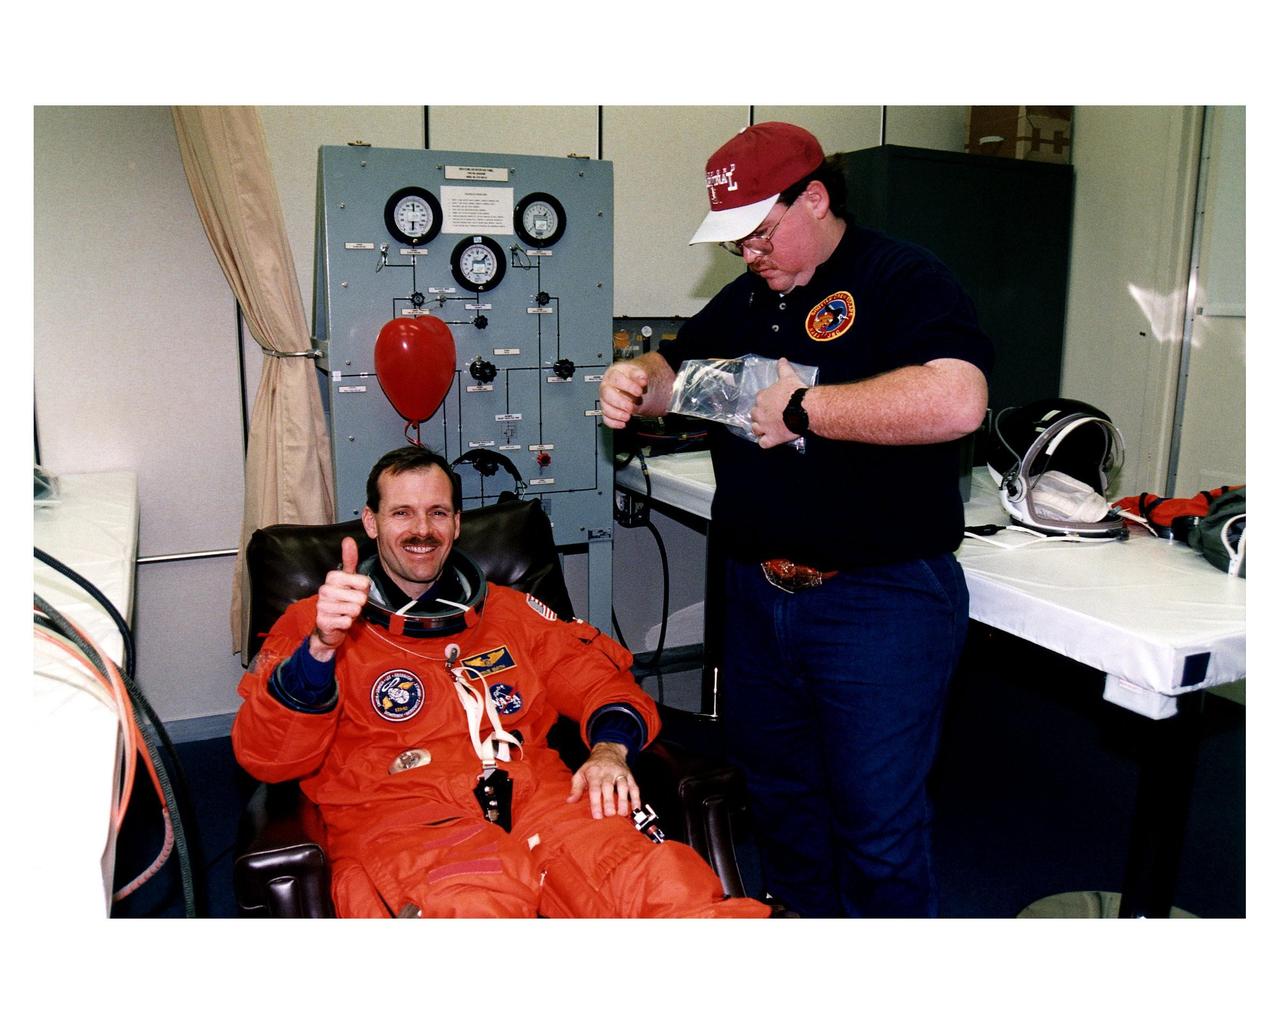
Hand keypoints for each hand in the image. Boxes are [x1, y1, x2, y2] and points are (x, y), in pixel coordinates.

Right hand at [310, 536, 370, 659]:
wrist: (329, 624)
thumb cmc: (342, 599)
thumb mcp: (347, 578)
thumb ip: (349, 560)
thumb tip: (348, 539)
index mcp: (332, 577)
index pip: (364, 582)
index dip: (364, 589)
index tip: (354, 590)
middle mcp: (324, 590)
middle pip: (361, 597)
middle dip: (359, 603)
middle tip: (349, 603)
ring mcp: (322, 606)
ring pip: (355, 610)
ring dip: (353, 613)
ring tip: (344, 611)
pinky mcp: (323, 621)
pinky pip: (348, 621)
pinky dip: (347, 623)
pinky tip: (339, 620)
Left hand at [567, 741, 640, 819]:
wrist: (608, 751)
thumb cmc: (592, 767)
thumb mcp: (580, 774)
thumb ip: (576, 788)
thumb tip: (570, 801)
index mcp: (594, 773)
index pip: (595, 789)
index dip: (596, 803)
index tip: (597, 816)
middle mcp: (608, 773)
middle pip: (608, 787)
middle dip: (609, 801)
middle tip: (610, 814)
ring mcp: (620, 773)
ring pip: (623, 786)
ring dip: (624, 800)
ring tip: (623, 813)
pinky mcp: (629, 776)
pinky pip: (634, 787)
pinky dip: (636, 798)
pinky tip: (636, 808)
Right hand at [599, 362, 648, 429]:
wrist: (636, 387)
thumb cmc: (635, 379)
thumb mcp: (640, 373)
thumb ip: (641, 375)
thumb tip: (642, 378)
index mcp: (614, 374)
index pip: (616, 378)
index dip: (628, 386)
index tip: (639, 392)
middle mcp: (607, 386)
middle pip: (606, 393)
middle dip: (620, 402)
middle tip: (631, 406)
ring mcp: (606, 399)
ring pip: (604, 407)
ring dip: (617, 414)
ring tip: (628, 416)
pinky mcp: (607, 410)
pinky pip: (605, 418)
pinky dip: (614, 423)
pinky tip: (623, 423)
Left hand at [750, 356, 803, 448]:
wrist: (804, 409)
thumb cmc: (795, 393)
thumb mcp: (789, 377)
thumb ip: (783, 368)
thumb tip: (781, 359)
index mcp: (762, 397)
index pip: (759, 399)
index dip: (765, 402)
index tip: (773, 403)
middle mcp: (759, 412)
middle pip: (754, 414)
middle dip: (760, 416)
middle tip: (771, 416)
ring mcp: (764, 426)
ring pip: (755, 429)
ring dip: (760, 429)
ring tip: (767, 429)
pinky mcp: (771, 438)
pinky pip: (763, 443)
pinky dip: (765, 442)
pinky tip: (770, 440)